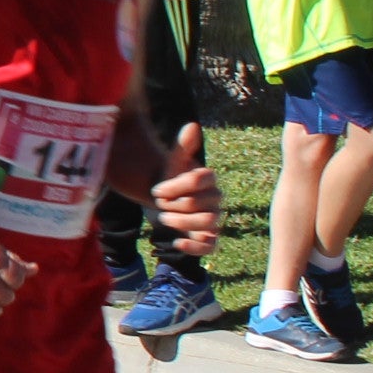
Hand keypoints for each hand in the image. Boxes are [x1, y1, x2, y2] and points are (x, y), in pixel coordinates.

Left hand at [147, 123, 221, 256]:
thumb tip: (192, 125)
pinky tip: (178, 242)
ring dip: (182, 222)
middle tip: (159, 204)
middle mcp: (215, 200)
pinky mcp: (208, 238)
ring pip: (208, 223)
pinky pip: (211, 246)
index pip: (198, 179)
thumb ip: (182, 147)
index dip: (174, 186)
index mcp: (208, 180)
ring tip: (163, 217)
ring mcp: (214, 219)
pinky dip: (195, 246)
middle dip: (175, 205)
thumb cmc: (170, 179)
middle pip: (201, 204)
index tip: (157, 190)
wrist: (164, 200)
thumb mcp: (172, 163)